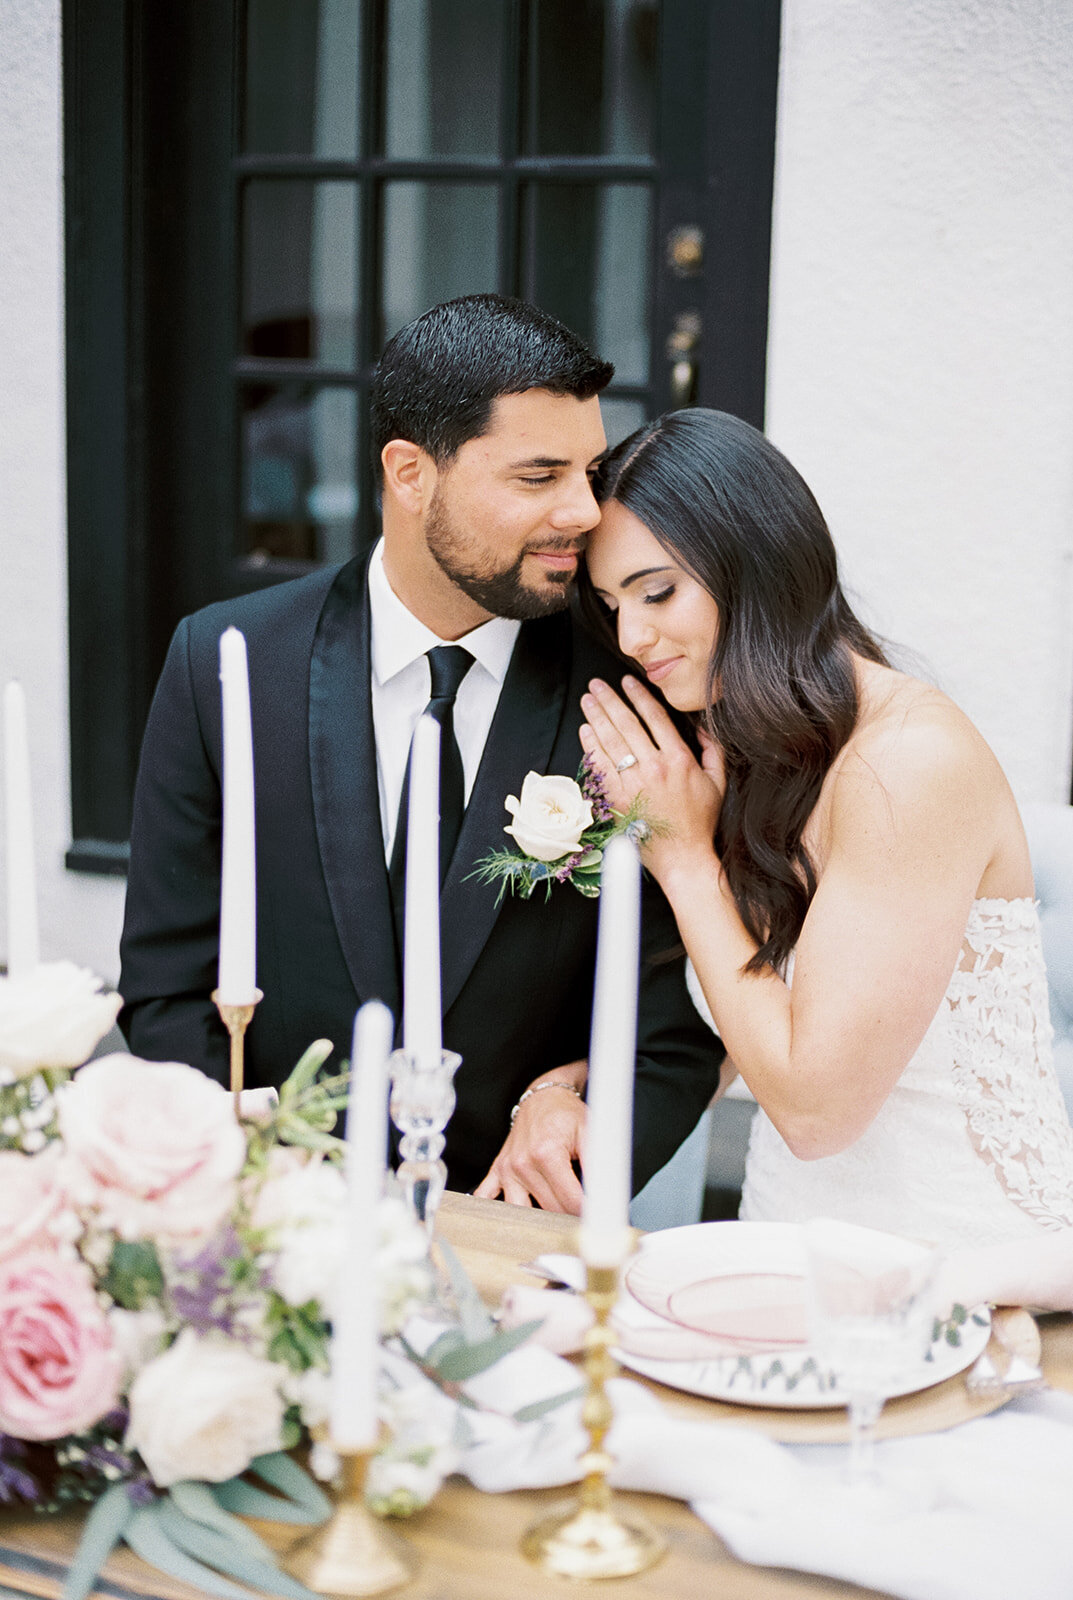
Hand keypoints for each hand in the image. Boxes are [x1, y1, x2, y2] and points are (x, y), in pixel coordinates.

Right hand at [474, 1063, 586, 1211]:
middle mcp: (523, 1163)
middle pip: (549, 1210)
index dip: (589, 1213)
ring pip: (522, 1213)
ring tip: (557, 1220)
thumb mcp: (590, 1133)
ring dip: (539, 1220)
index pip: (570, 1200)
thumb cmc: (566, 1115)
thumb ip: (598, 1165)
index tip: (599, 1218)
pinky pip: (488, 1197)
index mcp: (547, 1154)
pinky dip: (498, 1211)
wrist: (542, 1098)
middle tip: (585, 1218)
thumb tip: (604, 1195)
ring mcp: (507, 1169)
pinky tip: (513, 1218)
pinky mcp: (498, 1170)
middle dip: (570, 1217)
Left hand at [579, 676, 721, 879]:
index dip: (639, 696)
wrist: (682, 857)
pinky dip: (590, 747)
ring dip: (596, 718)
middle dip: (610, 700)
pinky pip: (599, 766)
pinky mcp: (617, 800)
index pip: (654, 717)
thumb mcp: (718, 782)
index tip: (627, 682)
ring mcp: (633, 784)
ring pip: (610, 742)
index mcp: (679, 760)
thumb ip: (713, 750)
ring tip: (588, 700)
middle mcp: (653, 768)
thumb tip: (703, 726)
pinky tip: (585, 731)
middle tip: (597, 685)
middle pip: (626, 724)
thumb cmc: (700, 822)